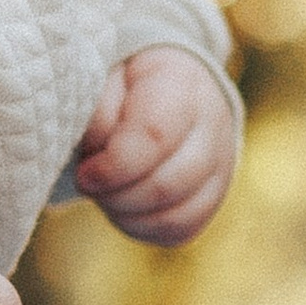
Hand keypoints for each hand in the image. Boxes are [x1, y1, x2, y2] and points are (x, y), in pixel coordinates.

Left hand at [70, 48, 236, 247]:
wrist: (166, 81)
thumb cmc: (124, 79)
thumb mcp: (103, 74)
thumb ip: (97, 109)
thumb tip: (96, 158)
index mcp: (181, 83)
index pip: (155, 137)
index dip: (113, 167)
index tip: (84, 173)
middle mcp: (213, 123)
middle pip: (167, 185)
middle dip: (115, 196)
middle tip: (87, 184)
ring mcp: (221, 162)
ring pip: (176, 216)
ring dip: (127, 215)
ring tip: (104, 194)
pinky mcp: (215, 193)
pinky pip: (181, 230)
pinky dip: (144, 229)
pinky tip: (122, 208)